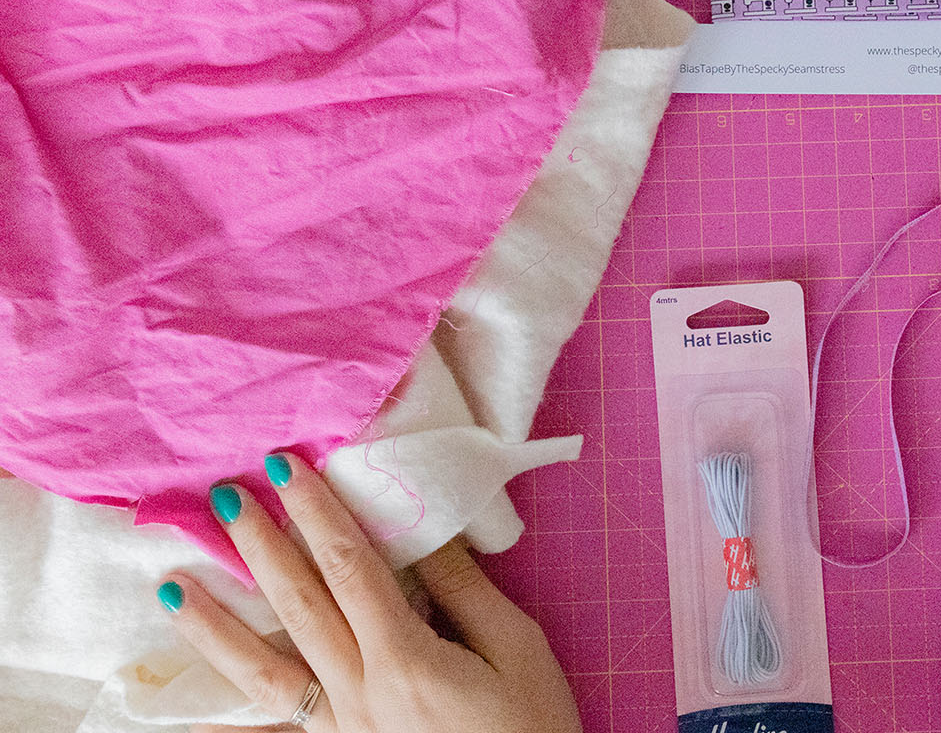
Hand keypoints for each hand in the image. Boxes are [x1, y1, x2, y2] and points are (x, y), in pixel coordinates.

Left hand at [157, 453, 580, 732]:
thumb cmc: (534, 723)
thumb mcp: (517, 648)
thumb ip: (463, 590)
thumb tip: (425, 534)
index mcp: (405, 657)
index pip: (350, 567)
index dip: (317, 513)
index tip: (287, 469)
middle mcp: (359, 692)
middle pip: (298, 607)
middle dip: (261, 547)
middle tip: (227, 496)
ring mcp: (341, 729)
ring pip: (262, 674)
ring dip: (214, 628)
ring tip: (171, 590)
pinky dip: (222, 727)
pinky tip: (180, 716)